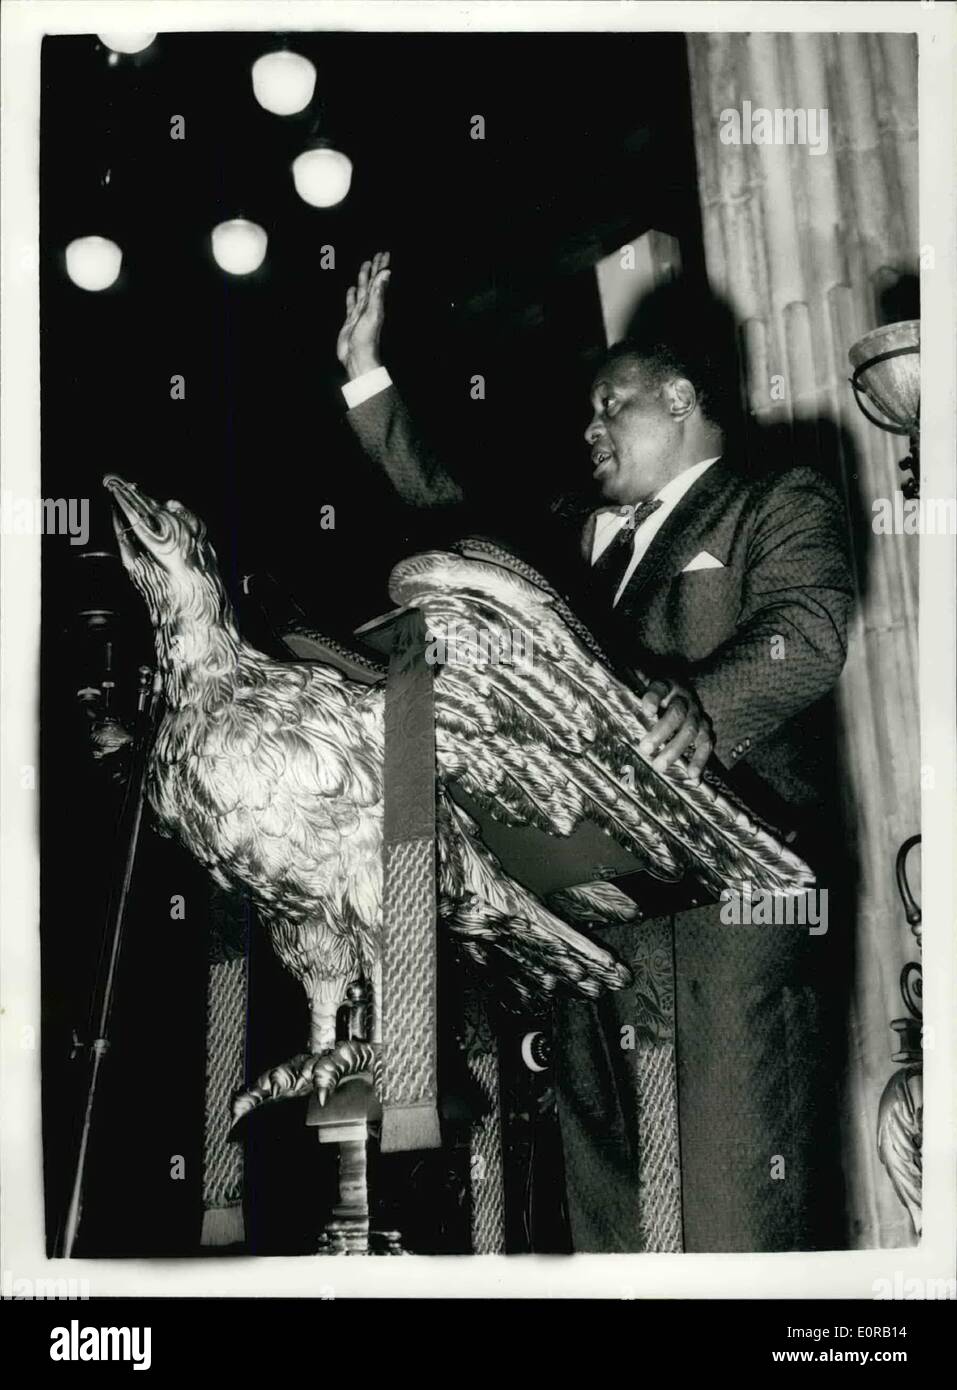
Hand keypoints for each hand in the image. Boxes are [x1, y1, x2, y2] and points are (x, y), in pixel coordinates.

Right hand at [336, 250, 390, 378]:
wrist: (357, 357)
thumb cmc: (366, 338)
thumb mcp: (373, 313)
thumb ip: (378, 293)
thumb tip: (386, 274)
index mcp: (375, 303)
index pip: (379, 280)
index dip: (381, 267)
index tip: (384, 254)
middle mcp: (368, 306)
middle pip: (371, 283)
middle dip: (374, 269)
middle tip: (377, 256)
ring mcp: (359, 313)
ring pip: (362, 291)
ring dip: (363, 279)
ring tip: (364, 266)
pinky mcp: (350, 320)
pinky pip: (351, 304)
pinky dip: (351, 296)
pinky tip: (352, 290)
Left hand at [638, 677, 712, 784]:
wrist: (683, 689)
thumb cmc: (654, 693)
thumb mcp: (641, 684)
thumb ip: (628, 690)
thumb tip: (605, 692)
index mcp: (666, 684)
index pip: (659, 688)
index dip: (653, 699)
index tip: (647, 711)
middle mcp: (684, 698)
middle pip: (676, 714)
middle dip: (661, 732)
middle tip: (644, 749)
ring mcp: (697, 713)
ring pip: (691, 730)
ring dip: (675, 749)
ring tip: (659, 766)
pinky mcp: (706, 727)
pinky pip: (706, 743)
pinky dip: (700, 760)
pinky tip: (692, 776)